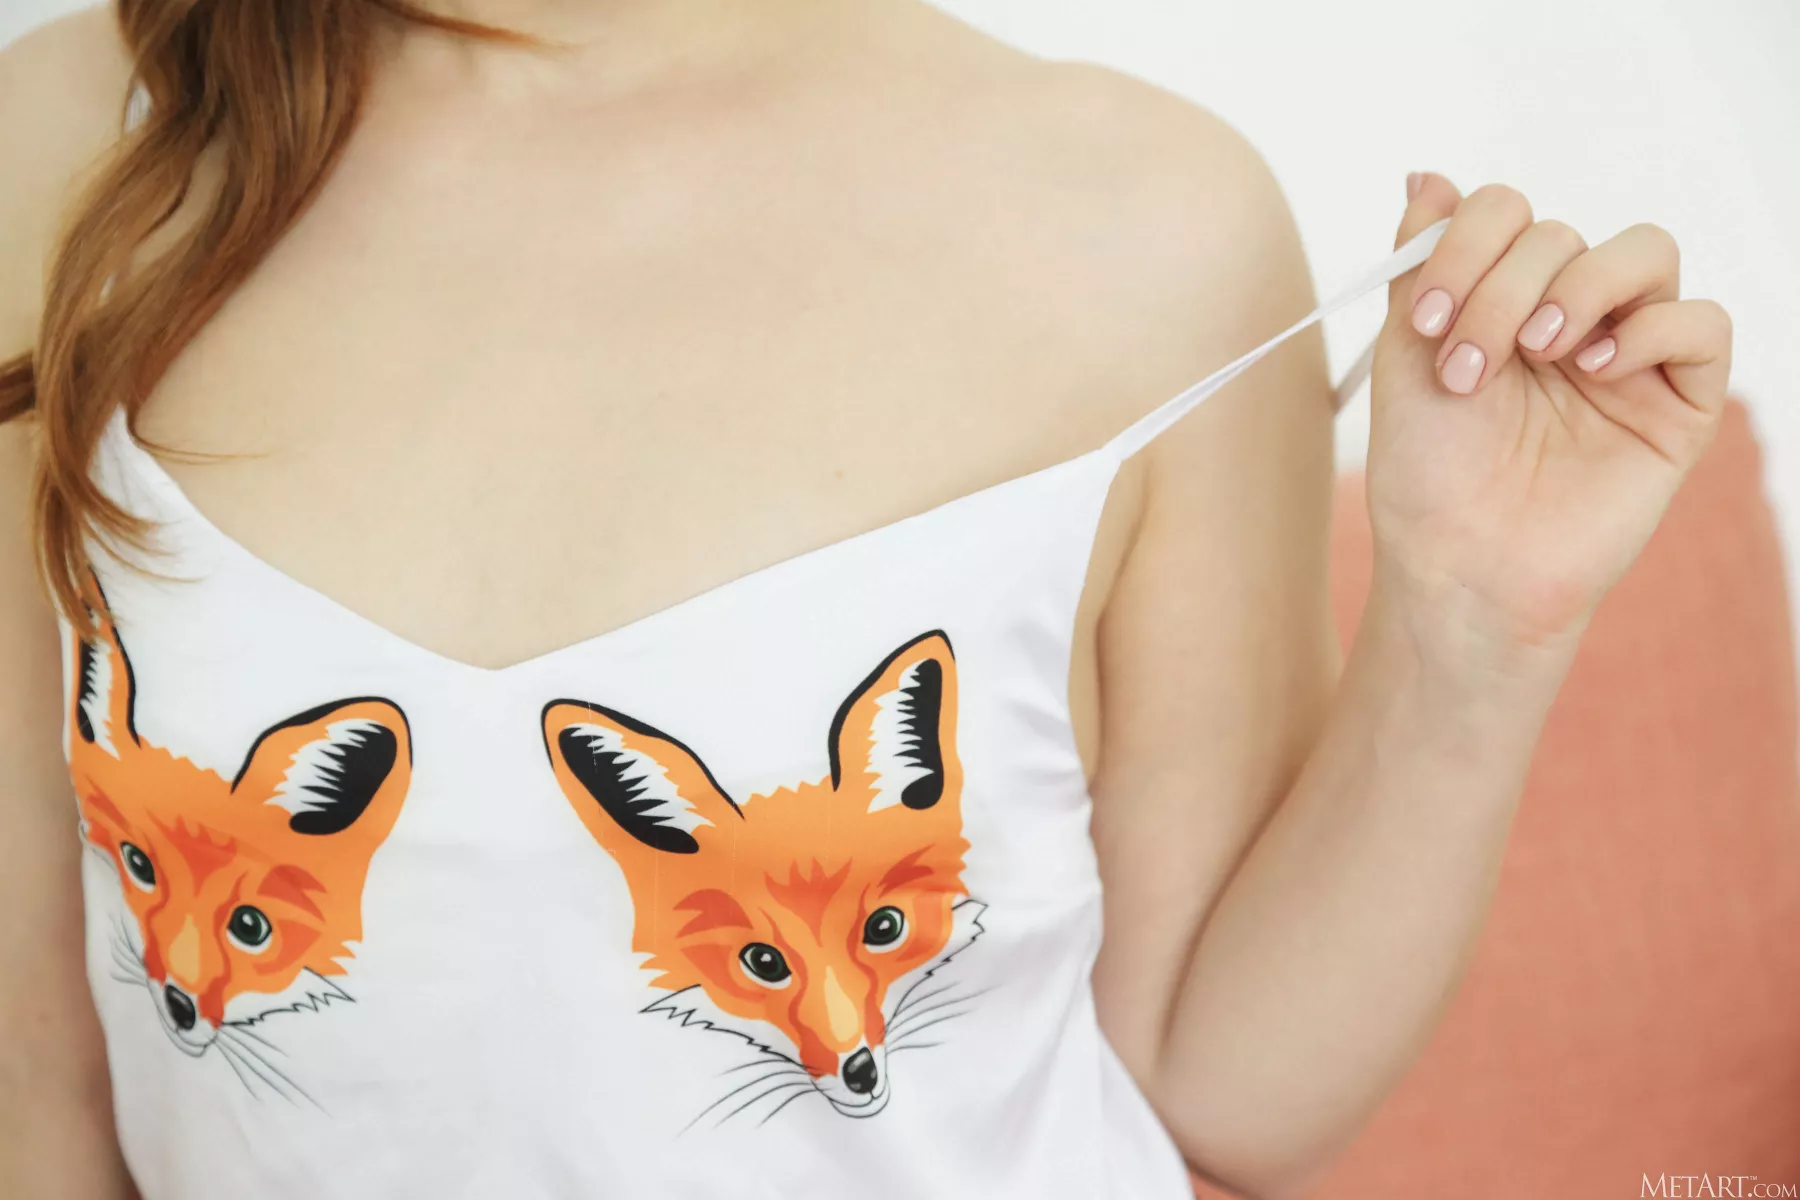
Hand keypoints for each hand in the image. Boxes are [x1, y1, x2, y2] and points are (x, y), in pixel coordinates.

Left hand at [1366, 173, 1733, 665]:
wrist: (1459, 566)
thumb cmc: (1428, 472)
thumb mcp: (1407, 356)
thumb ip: (1421, 266)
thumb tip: (1425, 174)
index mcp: (1501, 298)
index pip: (1507, 213)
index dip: (1466, 243)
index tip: (1424, 319)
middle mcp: (1568, 314)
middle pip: (1561, 235)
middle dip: (1502, 289)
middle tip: (1467, 365)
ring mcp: (1628, 354)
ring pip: (1645, 252)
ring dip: (1579, 288)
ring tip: (1537, 353)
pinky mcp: (1679, 402)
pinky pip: (1701, 323)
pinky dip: (1652, 328)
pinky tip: (1594, 369)